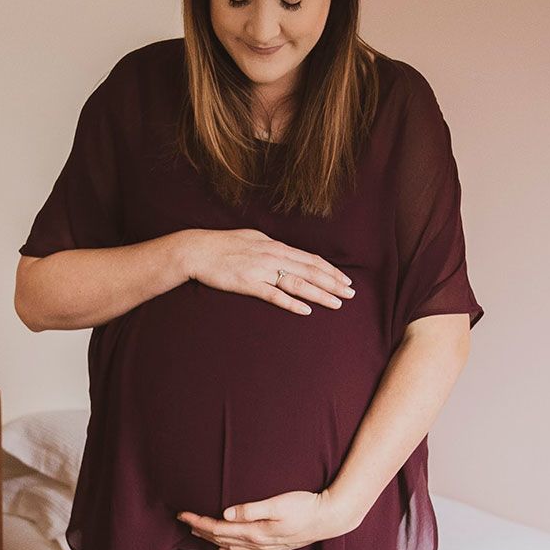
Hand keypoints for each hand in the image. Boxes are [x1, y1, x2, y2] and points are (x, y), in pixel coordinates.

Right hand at [177, 228, 354, 315]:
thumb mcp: (253, 239)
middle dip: (333, 283)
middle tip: (351, 294)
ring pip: (298, 284)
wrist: (198, 249)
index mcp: (276, 246)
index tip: (346, 279)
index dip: (330, 270)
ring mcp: (261, 270)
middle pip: (310, 271)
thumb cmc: (223, 244)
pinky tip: (306, 310)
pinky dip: (292, 303)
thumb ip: (272, 248)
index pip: (310, 259)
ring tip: (337, 303)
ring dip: (320, 294)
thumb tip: (287, 254)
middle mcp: (273, 257)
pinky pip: (274, 295)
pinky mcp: (248, 283)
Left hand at [178, 488, 364, 549]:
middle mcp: (257, 543)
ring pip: (230, 547)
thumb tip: (226, 513)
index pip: (219, 528)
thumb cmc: (305, 506)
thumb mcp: (278, 503)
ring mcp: (265, 547)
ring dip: (212, 540)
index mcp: (255, 531)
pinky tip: (224, 549)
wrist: (329, 518)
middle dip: (200, 529)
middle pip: (221, 538)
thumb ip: (251, 509)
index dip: (199, 522)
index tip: (183, 514)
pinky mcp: (273, 547)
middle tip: (183, 520)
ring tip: (197, 533)